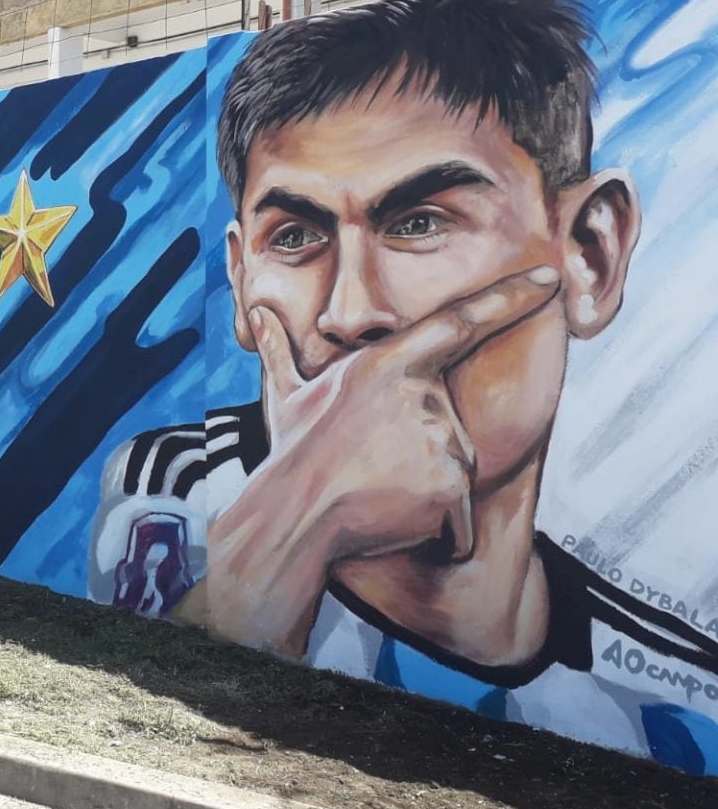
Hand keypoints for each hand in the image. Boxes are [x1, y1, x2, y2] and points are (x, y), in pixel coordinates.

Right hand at [251, 264, 559, 563]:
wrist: (295, 516)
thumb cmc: (292, 454)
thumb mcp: (286, 396)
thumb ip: (280, 351)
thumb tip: (258, 313)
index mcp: (388, 363)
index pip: (461, 321)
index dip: (510, 297)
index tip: (550, 279)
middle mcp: (423, 395)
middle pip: (448, 424)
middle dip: (416, 451)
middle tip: (367, 466)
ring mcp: (441, 440)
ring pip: (452, 470)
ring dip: (420, 488)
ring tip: (375, 491)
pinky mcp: (453, 487)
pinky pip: (459, 518)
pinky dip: (435, 528)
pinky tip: (394, 521)